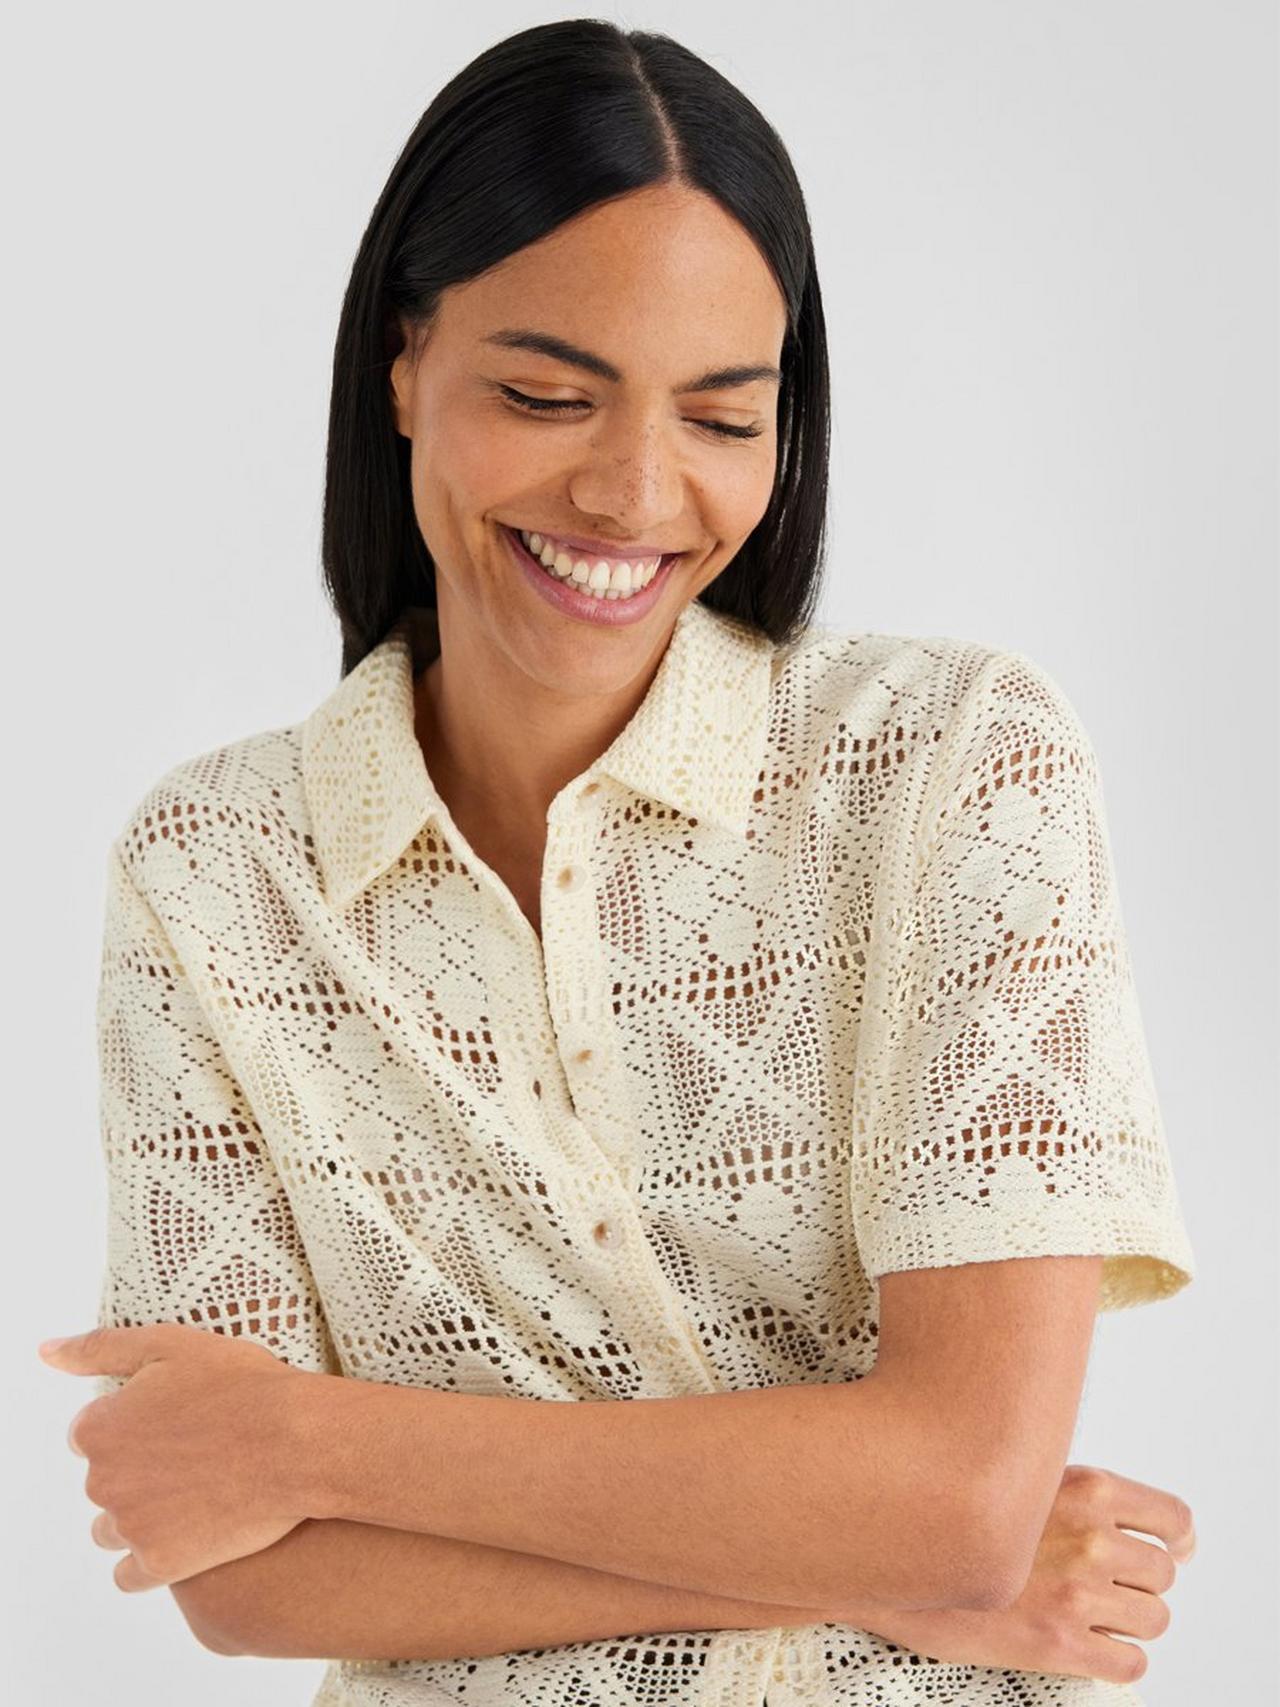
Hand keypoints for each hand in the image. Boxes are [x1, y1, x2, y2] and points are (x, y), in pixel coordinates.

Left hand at [38, 1322, 324, 1592]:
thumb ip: (101, 1348)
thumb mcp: (172, 1345)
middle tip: (196, 1450)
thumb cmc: (243, 1386)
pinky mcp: (159, 1564)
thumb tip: (46, 1352)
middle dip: (139, 1469)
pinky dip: (150, 1558)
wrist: (299, 1441)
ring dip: (141, 1514)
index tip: (175, 1421)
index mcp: (100, 1428)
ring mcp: (130, 1526)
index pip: (91, 1434)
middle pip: (104, 1480)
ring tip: (196, 1492)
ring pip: (113, 1528)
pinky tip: (186, 1534)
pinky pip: (129, 1575)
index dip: (135, 1424)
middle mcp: (103, 1480)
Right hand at [840, 1463, 1195, 1687]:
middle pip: (1163, 1574)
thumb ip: (1068, 1489)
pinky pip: (1129, 1663)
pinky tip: (1087, 1647)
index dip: (1175, 1540)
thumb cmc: (944, 1504)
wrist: (889, 1543)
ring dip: (1129, 1621)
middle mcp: (1089, 1538)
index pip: (1172, 1519)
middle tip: (1108, 1586)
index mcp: (1083, 1487)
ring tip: (1091, 1615)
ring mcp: (1075, 1591)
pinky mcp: (1058, 1642)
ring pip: (1153, 1619)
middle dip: (1140, 1582)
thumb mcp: (1014, 1472)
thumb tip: (1120, 1516)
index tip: (1168, 1549)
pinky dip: (1117, 1658)